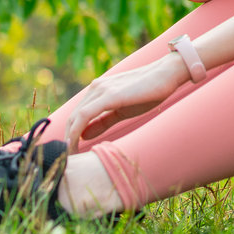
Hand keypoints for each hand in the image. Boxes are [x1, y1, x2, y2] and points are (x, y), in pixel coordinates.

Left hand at [64, 51, 190, 151]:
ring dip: (69, 138)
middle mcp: (95, 88)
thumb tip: (84, 135)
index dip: (71, 133)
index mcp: (98, 90)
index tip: (71, 152)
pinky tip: (74, 144)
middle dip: (68, 138)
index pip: (77, 115)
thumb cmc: (148, 92)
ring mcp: (100, 90)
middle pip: (72, 117)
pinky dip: (76, 131)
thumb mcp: (122, 110)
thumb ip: (103, 121)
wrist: (166, 75)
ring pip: (75, 117)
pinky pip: (85, 116)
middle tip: (68, 159)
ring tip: (70, 156)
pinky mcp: (108, 96)